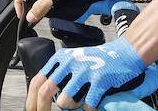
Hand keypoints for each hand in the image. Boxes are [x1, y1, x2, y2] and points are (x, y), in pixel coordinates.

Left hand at [26, 37, 157, 110]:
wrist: (126, 52)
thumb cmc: (100, 60)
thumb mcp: (75, 60)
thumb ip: (59, 74)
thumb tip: (42, 97)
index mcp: (61, 58)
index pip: (38, 81)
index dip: (31, 100)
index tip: (32, 110)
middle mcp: (70, 62)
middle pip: (46, 91)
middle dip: (43, 109)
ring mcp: (85, 70)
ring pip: (65, 101)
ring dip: (72, 107)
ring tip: (81, 100)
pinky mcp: (100, 79)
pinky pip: (87, 104)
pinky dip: (89, 108)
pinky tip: (94, 102)